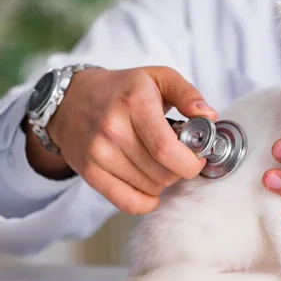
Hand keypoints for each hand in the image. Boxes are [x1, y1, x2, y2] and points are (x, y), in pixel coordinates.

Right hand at [25, 66, 216, 213]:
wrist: (70, 99)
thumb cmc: (122, 89)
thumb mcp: (158, 77)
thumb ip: (188, 94)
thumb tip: (209, 116)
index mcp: (134, 103)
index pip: (167, 149)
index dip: (190, 162)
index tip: (197, 157)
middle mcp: (112, 129)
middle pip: (162, 173)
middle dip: (179, 170)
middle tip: (177, 157)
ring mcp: (98, 153)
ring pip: (149, 188)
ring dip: (163, 181)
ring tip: (159, 162)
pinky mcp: (89, 172)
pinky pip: (128, 203)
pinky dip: (146, 201)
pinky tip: (150, 186)